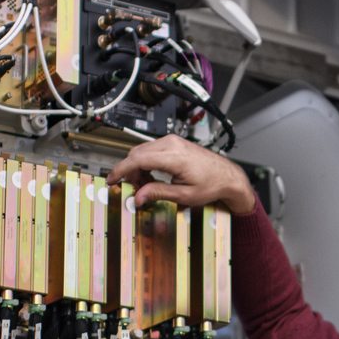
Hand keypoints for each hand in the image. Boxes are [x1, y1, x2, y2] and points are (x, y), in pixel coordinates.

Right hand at [106, 135, 255, 214]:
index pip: (137, 159)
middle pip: (137, 154)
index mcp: (174, 157)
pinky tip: (152, 176)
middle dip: (129, 171)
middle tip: (132, 188)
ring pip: (142, 151)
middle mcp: (171, 144)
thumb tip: (138, 197)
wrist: (227, 176)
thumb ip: (158, 193)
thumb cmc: (211, 185)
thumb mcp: (183, 195)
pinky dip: (145, 162)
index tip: (111, 180)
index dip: (121, 170)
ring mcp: (173, 141)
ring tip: (145, 185)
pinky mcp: (174, 143)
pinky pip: (151, 149)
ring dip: (137, 167)